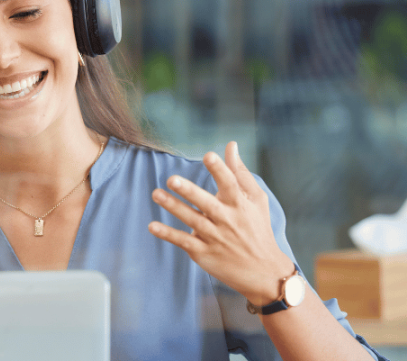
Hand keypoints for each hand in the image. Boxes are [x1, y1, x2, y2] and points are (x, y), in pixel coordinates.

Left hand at [148, 142, 294, 305]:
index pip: (230, 184)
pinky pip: (184, 241)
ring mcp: (214, 237)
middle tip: (172, 179)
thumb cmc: (258, 228)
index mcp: (239, 204)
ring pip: (192, 220)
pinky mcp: (204, 252)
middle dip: (189, 191)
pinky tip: (153, 226)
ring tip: (156, 194)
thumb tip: (231, 146)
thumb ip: (240, 172)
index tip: (209, 156)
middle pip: (206, 203)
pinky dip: (168, 234)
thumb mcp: (256, 200)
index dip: (220, 170)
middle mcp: (227, 220)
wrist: (263, 271)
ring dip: (173, 207)